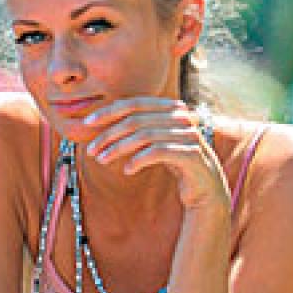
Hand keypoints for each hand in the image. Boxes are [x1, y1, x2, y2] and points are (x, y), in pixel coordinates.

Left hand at [80, 97, 229, 210]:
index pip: (134, 103)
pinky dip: (139, 159)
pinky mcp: (193, 154)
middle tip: (91, 150)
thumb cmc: (173, 161)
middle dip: (109, 135)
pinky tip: (127, 170)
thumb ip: (133, 127)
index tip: (87, 124)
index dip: (108, 111)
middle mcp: (182, 116)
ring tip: (102, 160)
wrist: (205, 188)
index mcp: (171, 107)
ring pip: (144, 136)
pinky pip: (159, 152)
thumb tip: (94, 120)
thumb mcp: (152, 141)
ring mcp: (189, 134)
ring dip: (118, 148)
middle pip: (135, 120)